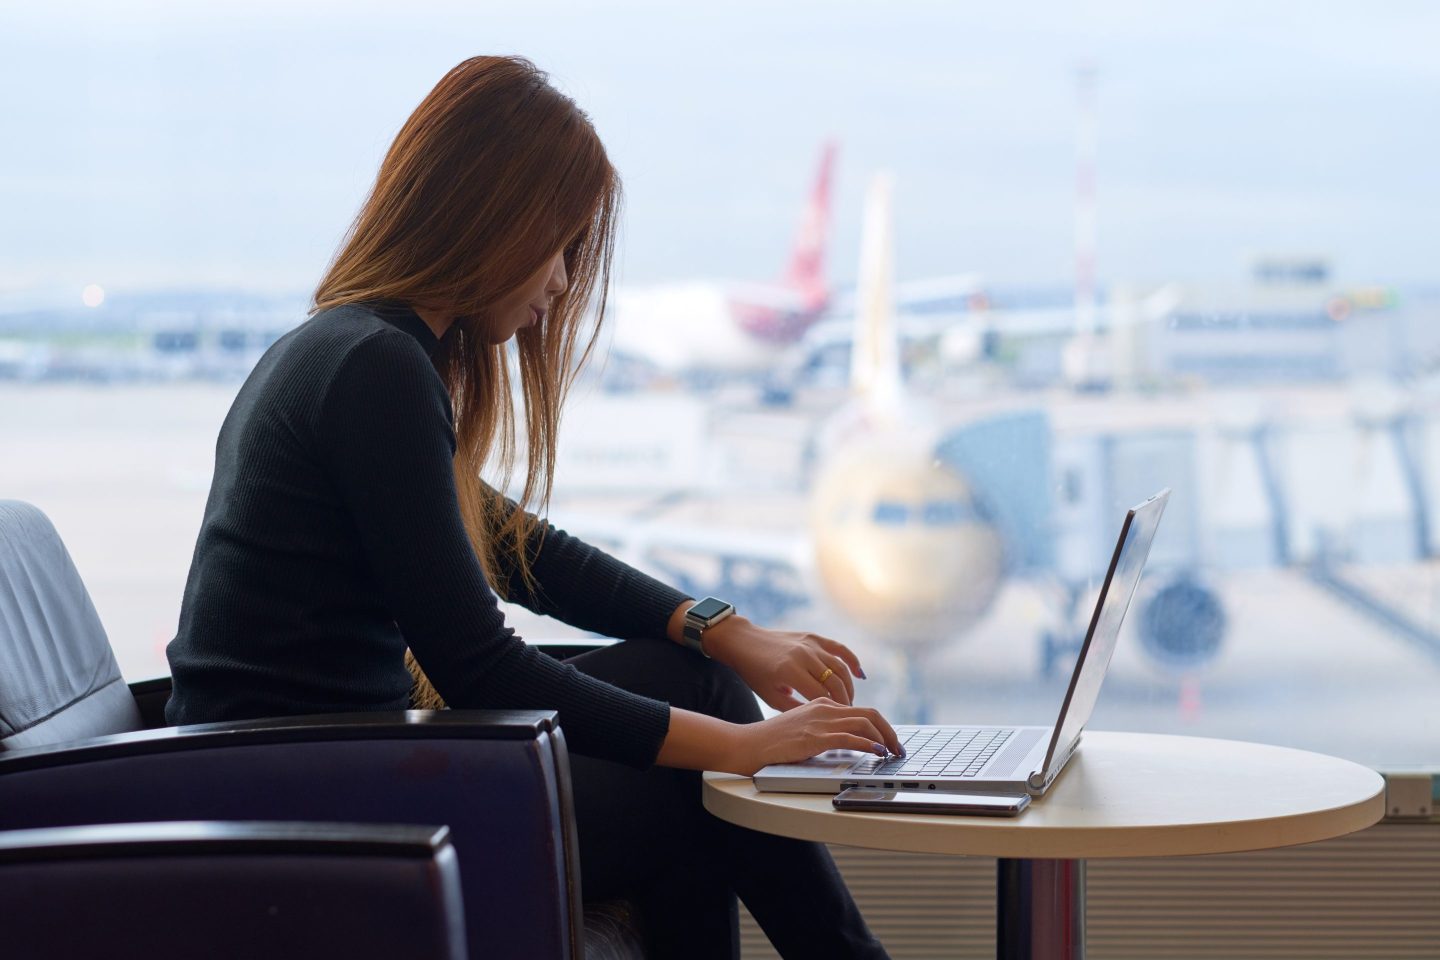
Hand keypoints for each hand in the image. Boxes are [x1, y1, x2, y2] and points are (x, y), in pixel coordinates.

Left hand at [703, 616, 866, 710]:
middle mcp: (803, 655)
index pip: (822, 695)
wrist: (745, 643)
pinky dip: (852, 660)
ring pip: (840, 666)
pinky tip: (860, 675)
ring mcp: (809, 644)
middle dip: (845, 700)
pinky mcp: (813, 636)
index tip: (841, 723)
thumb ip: (796, 709)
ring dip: (849, 685)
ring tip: (850, 701)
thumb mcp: (771, 697)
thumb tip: (820, 722)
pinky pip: (839, 648)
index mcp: (790, 672)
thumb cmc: (755, 674)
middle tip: (849, 715)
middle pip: (835, 682)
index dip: (834, 710)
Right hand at [729, 697, 903, 775]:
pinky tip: (876, 752)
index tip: (889, 742)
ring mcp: (820, 721)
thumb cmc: (772, 740)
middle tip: (898, 748)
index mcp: (822, 704)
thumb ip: (822, 729)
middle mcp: (825, 708)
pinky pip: (850, 737)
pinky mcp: (815, 736)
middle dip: (890, 731)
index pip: (862, 711)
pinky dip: (868, 744)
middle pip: (870, 713)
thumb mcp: (802, 728)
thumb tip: (846, 742)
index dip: (881, 726)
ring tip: (892, 753)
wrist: (749, 743)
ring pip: (865, 722)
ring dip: (885, 738)